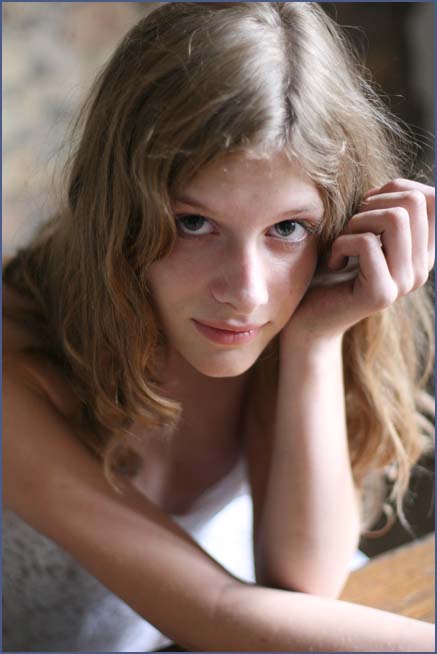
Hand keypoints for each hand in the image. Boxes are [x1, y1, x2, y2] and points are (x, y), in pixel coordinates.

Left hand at [281, 178, 434, 346]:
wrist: (308, 316)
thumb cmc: (331, 267)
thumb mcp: (363, 231)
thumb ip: (385, 210)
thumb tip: (396, 184)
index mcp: (423, 252)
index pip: (433, 198)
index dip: (395, 188)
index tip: (366, 206)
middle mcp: (421, 268)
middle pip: (414, 202)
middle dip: (373, 203)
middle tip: (350, 226)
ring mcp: (404, 283)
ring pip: (394, 218)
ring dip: (357, 221)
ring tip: (342, 242)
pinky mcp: (381, 293)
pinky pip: (365, 243)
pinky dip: (340, 243)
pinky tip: (334, 262)